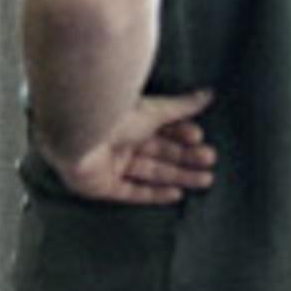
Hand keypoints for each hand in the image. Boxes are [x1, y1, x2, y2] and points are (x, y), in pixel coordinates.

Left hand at [44, 88, 214, 206]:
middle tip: (211, 161)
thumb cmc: (116, 115)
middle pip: (158, 152)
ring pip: (150, 172)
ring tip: (206, 179)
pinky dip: (154, 194)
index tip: (200, 136)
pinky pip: (132, 192)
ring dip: (178, 175)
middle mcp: (119, 141)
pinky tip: (177, 195)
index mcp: (128, 119)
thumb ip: (182, 107)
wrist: (79, 133)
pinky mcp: (102, 186)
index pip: (159, 129)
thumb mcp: (155, 110)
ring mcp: (110, 164)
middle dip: (186, 157)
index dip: (180, 134)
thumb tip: (209, 94)